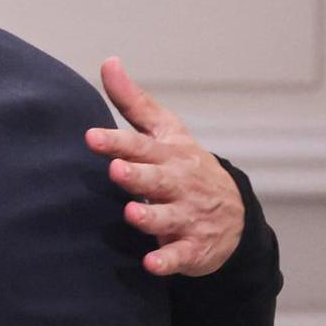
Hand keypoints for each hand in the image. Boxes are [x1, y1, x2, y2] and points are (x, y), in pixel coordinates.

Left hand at [85, 57, 242, 277]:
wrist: (233, 213)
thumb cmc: (185, 165)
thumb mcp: (166, 131)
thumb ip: (134, 101)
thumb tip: (108, 61)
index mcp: (168, 154)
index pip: (140, 145)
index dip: (117, 142)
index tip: (91, 137)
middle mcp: (178, 184)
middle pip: (155, 179)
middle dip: (137, 175)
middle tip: (116, 170)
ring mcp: (187, 216)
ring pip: (167, 217)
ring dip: (150, 216)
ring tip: (132, 213)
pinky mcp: (192, 247)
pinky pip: (180, 255)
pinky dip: (168, 260)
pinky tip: (152, 264)